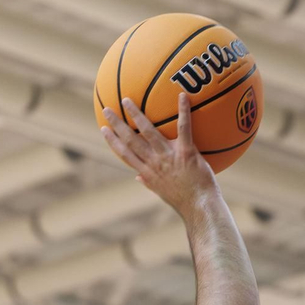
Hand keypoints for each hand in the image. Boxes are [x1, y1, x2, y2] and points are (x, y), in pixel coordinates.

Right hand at [101, 94, 218, 218]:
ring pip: (149, 132)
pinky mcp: (187, 152)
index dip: (112, 141)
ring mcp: (169, 157)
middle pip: (130, 140)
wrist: (201, 208)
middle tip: (107, 109)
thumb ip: (149, 182)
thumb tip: (138, 177)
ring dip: (136, 115)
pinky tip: (182, 96)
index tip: (103, 129)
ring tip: (127, 101)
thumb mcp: (163, 193)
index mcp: (148, 173)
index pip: (125, 154)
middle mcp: (154, 163)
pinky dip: (183, 111)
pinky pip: (184, 128)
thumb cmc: (185, 201)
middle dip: (117, 124)